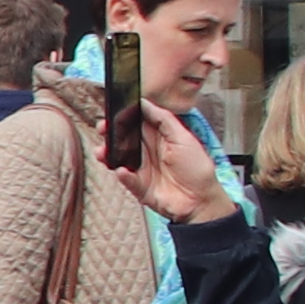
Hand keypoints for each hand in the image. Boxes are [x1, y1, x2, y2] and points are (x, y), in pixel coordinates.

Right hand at [113, 110, 231, 227]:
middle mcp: (147, 151)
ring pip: (118, 157)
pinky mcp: (138, 185)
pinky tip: (122, 171)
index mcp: (158, 137)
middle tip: (103, 127)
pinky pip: (125, 178)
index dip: (124, 115)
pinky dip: (122, 175)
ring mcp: (141, 168)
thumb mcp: (183, 138)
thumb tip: (145, 103)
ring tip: (103, 151)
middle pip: (123, 138)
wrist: (201, 201)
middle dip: (110, 131)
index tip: (114, 108)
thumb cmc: (197, 169)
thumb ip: (164, 119)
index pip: (136, 122)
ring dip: (107, 153)